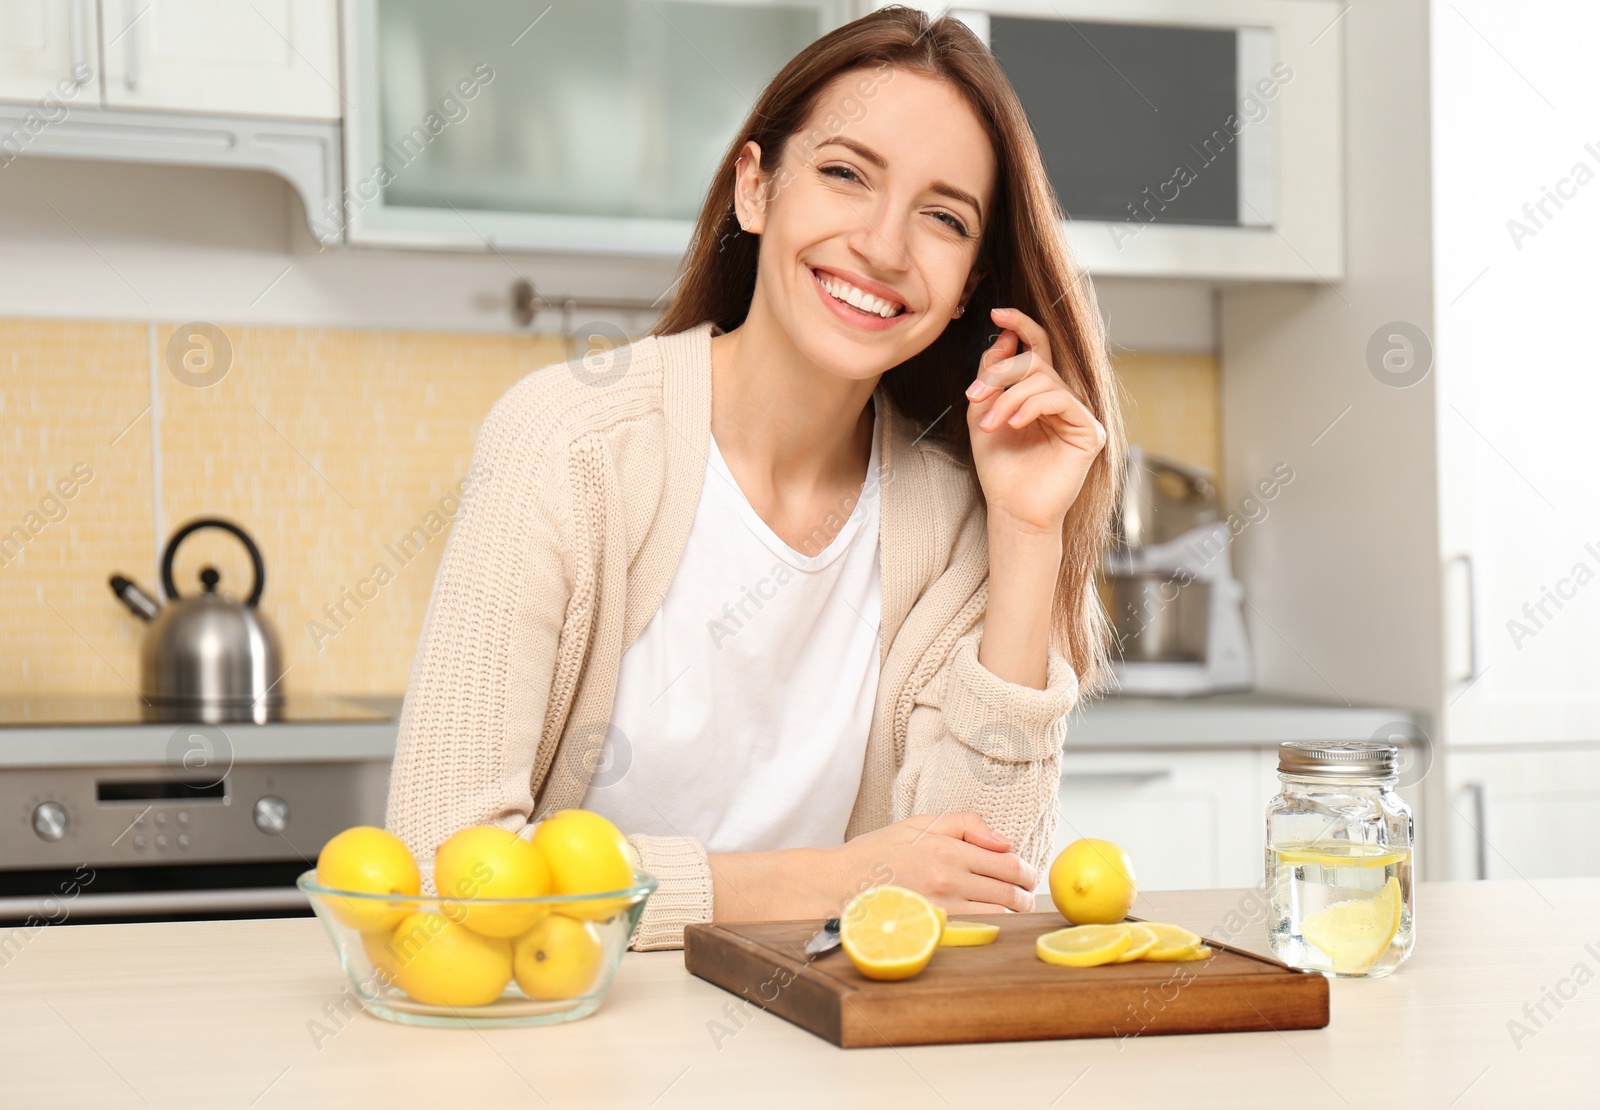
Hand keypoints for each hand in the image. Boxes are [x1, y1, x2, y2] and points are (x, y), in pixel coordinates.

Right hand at [826, 812, 1038, 913]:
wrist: (836, 884)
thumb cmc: (876, 853)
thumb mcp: (918, 824)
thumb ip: (964, 824)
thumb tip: (1003, 840)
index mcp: (947, 850)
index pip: (1008, 863)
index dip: (1026, 871)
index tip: (1027, 875)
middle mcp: (947, 880)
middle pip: (1009, 893)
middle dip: (1024, 895)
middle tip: (1024, 895)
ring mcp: (941, 909)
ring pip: (998, 917)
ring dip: (1011, 914)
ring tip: (1010, 909)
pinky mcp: (932, 931)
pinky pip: (975, 933)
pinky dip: (988, 928)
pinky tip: (985, 923)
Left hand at [965, 306, 1107, 535]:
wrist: (1012, 509)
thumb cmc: (1000, 467)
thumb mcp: (983, 413)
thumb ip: (992, 376)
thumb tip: (1005, 338)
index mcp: (1039, 393)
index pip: (1037, 349)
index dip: (1021, 326)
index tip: (996, 314)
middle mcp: (1062, 399)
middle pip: (1036, 361)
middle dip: (1001, 372)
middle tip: (976, 395)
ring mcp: (1078, 414)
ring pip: (1045, 380)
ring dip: (1009, 396)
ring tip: (990, 423)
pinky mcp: (1090, 431)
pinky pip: (1061, 399)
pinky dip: (1032, 406)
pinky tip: (1014, 423)